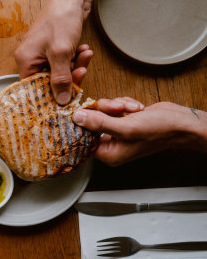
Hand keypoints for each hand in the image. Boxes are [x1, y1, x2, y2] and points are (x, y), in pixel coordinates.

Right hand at [14, 0, 91, 104]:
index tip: (66, 98)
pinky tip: (83, 50)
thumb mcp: (61, 53)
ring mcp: (41, 54)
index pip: (33, 90)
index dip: (50, 96)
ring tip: (85, 54)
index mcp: (25, 61)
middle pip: (48, 82)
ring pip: (59, 73)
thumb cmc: (61, 19)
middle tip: (81, 71)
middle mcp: (30, 59)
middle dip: (67, 78)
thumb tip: (62, 101)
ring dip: (74, 67)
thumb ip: (61, 79)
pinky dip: (75, 59)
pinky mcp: (53, 49)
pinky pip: (63, 62)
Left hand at [72, 98, 204, 165]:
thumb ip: (98, 123)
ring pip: (103, 111)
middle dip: (107, 111)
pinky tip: (138, 108)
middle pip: (92, 122)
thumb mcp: (125, 127)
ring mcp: (118, 132)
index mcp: (108, 154)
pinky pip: (114, 107)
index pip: (84, 138)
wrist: (181, 122)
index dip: (84, 123)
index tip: (86, 110)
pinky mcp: (124, 120)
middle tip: (119, 109)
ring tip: (134, 109)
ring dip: (118, 105)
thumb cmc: (158, 131)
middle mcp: (111, 145)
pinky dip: (124, 104)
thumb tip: (77, 118)